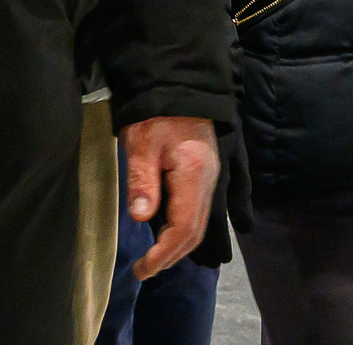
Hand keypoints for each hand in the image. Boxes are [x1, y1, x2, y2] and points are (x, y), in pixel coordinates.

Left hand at [119, 115, 218, 279]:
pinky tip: (171, 233)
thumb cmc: (155, 111)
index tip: (143, 268)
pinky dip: (186, 228)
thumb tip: (142, 218)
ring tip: (155, 257)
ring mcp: (211, 176)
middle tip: (145, 269)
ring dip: (179, 244)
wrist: (178, 83)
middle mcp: (210, 180)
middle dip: (171, 255)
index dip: (165, 253)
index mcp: (195, 174)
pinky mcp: (206, 171)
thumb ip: (142, 180)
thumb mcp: (141, 141)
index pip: (184, 227)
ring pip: (199, 221)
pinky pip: (200, 208)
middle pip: (195, 230)